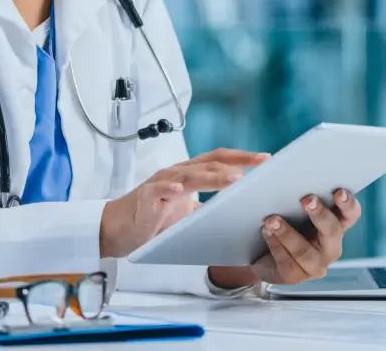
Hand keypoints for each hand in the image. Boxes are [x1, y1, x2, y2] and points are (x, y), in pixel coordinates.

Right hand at [99, 148, 269, 258]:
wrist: (119, 228)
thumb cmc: (155, 217)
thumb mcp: (188, 210)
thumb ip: (209, 206)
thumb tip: (238, 210)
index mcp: (190, 173)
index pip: (219, 159)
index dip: (242, 157)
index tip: (266, 158)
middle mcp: (178, 172)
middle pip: (210, 162)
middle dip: (237, 162)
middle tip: (260, 164)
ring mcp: (162, 182)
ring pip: (190, 174)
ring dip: (213, 176)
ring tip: (234, 179)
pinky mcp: (146, 197)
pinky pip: (158, 190)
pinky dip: (168, 188)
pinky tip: (178, 190)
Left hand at [208, 189, 360, 289]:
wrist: (260, 251)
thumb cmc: (283, 218)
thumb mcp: (292, 203)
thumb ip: (296, 188)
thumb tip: (285, 166)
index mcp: (336, 224)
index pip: (351, 214)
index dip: (347, 203)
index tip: (338, 191)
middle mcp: (331, 246)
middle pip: (332, 231)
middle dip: (319, 214)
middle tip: (306, 199)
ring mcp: (316, 264)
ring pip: (305, 251)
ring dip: (287, 233)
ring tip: (271, 219)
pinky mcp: (296, 276)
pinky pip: (287, 262)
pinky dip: (275, 244)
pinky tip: (266, 231)